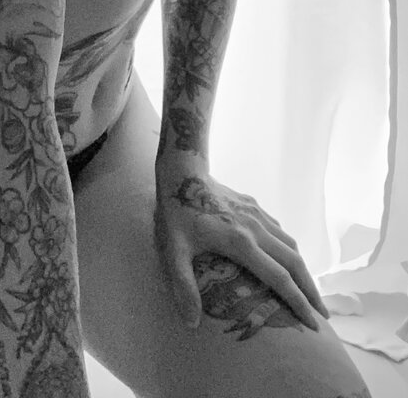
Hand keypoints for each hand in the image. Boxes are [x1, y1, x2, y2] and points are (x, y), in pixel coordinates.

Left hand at [153, 170, 330, 331]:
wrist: (182, 171)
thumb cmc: (176, 213)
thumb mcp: (174, 251)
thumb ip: (183, 286)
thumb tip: (191, 324)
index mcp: (241, 243)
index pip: (279, 278)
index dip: (298, 302)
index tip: (314, 323)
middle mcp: (256, 229)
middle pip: (294, 263)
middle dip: (311, 290)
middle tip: (321, 315)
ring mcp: (257, 215)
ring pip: (291, 244)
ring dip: (304, 269)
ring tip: (309, 291)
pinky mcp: (254, 205)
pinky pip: (279, 230)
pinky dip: (290, 249)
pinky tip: (288, 259)